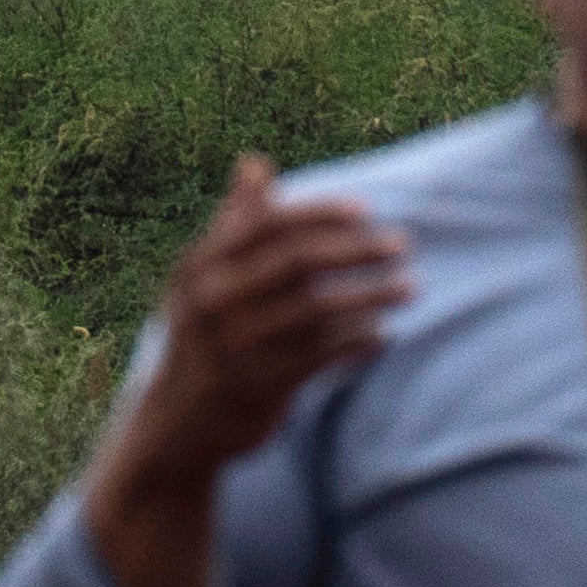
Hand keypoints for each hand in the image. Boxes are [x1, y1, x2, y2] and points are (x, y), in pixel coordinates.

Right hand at [78, 161, 406, 586]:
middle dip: (355, 250)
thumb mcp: (204, 280)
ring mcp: (235, 346)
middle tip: (402, 245)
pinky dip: (358, 342)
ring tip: (409, 288)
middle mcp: (213, 302)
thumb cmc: (201, 336)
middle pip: (298, 262)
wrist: (176, 426)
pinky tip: (384, 335)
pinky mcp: (260, 386)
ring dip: (371, 296)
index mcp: (200, 266)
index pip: (268, 226)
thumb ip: (235, 223)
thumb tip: (255, 161)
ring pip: (319, 310)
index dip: (319, 215)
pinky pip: (324, 356)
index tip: (366, 211)